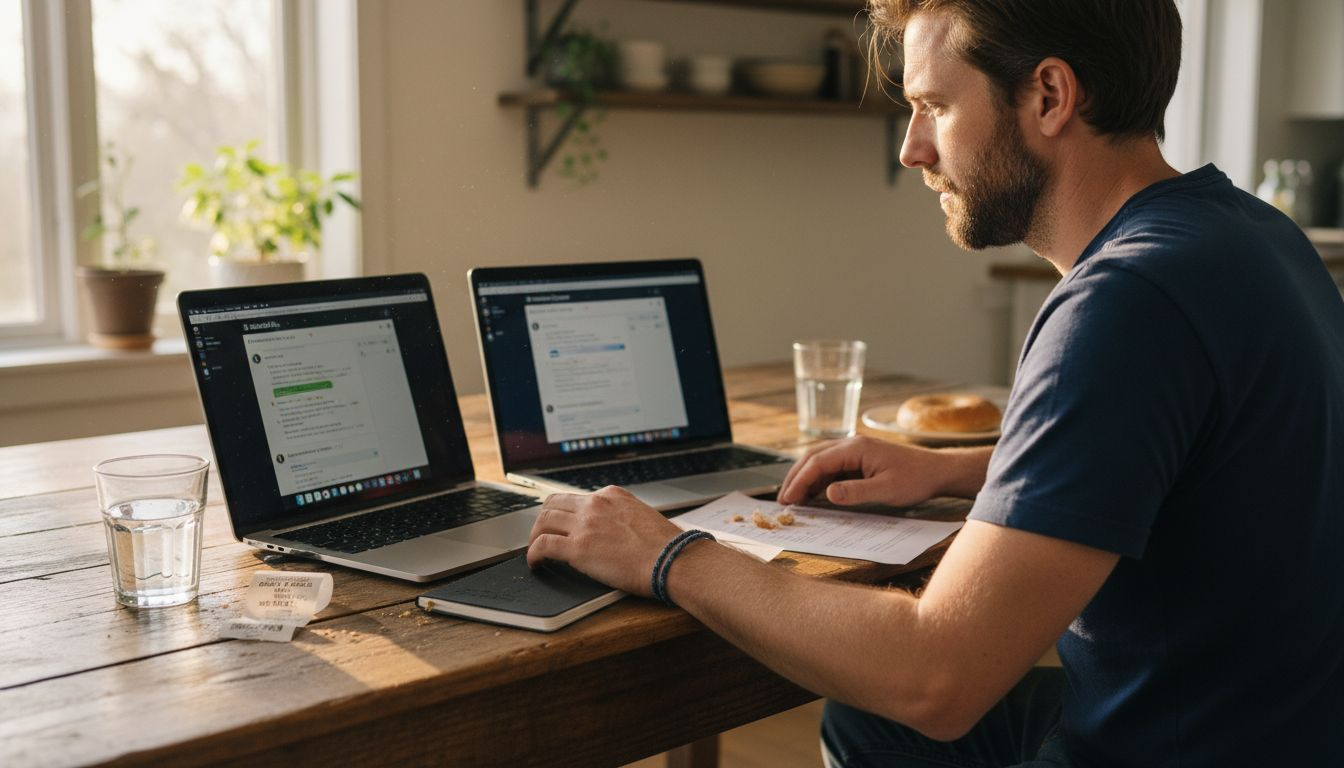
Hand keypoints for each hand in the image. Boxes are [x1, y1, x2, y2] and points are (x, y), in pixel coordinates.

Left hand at [526, 486, 681, 596]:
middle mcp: (595, 504)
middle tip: (542, 535)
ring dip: (535, 535)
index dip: (565, 513)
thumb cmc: (666, 547)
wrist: (673, 560)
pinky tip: (535, 563)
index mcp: (612, 495)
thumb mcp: (643, 517)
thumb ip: (623, 517)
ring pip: (543, 521)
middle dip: (544, 519)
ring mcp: (585, 524)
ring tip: (536, 550)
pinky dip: (533, 554)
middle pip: (553, 503)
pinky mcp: (578, 548)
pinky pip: (542, 545)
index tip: (563, 524)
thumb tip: (615, 531)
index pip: (577, 497)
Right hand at [776, 435, 952, 506]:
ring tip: (793, 498)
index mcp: (856, 448)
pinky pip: (832, 466)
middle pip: (813, 457)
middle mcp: (852, 444)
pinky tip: (814, 494)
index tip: (787, 500)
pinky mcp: (860, 459)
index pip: (817, 462)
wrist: (938, 471)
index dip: (799, 481)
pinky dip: (819, 479)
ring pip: (820, 460)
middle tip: (783, 500)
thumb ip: (856, 492)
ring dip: (805, 477)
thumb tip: (827, 493)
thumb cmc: (916, 479)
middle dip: (795, 477)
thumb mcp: (886, 490)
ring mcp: (855, 450)